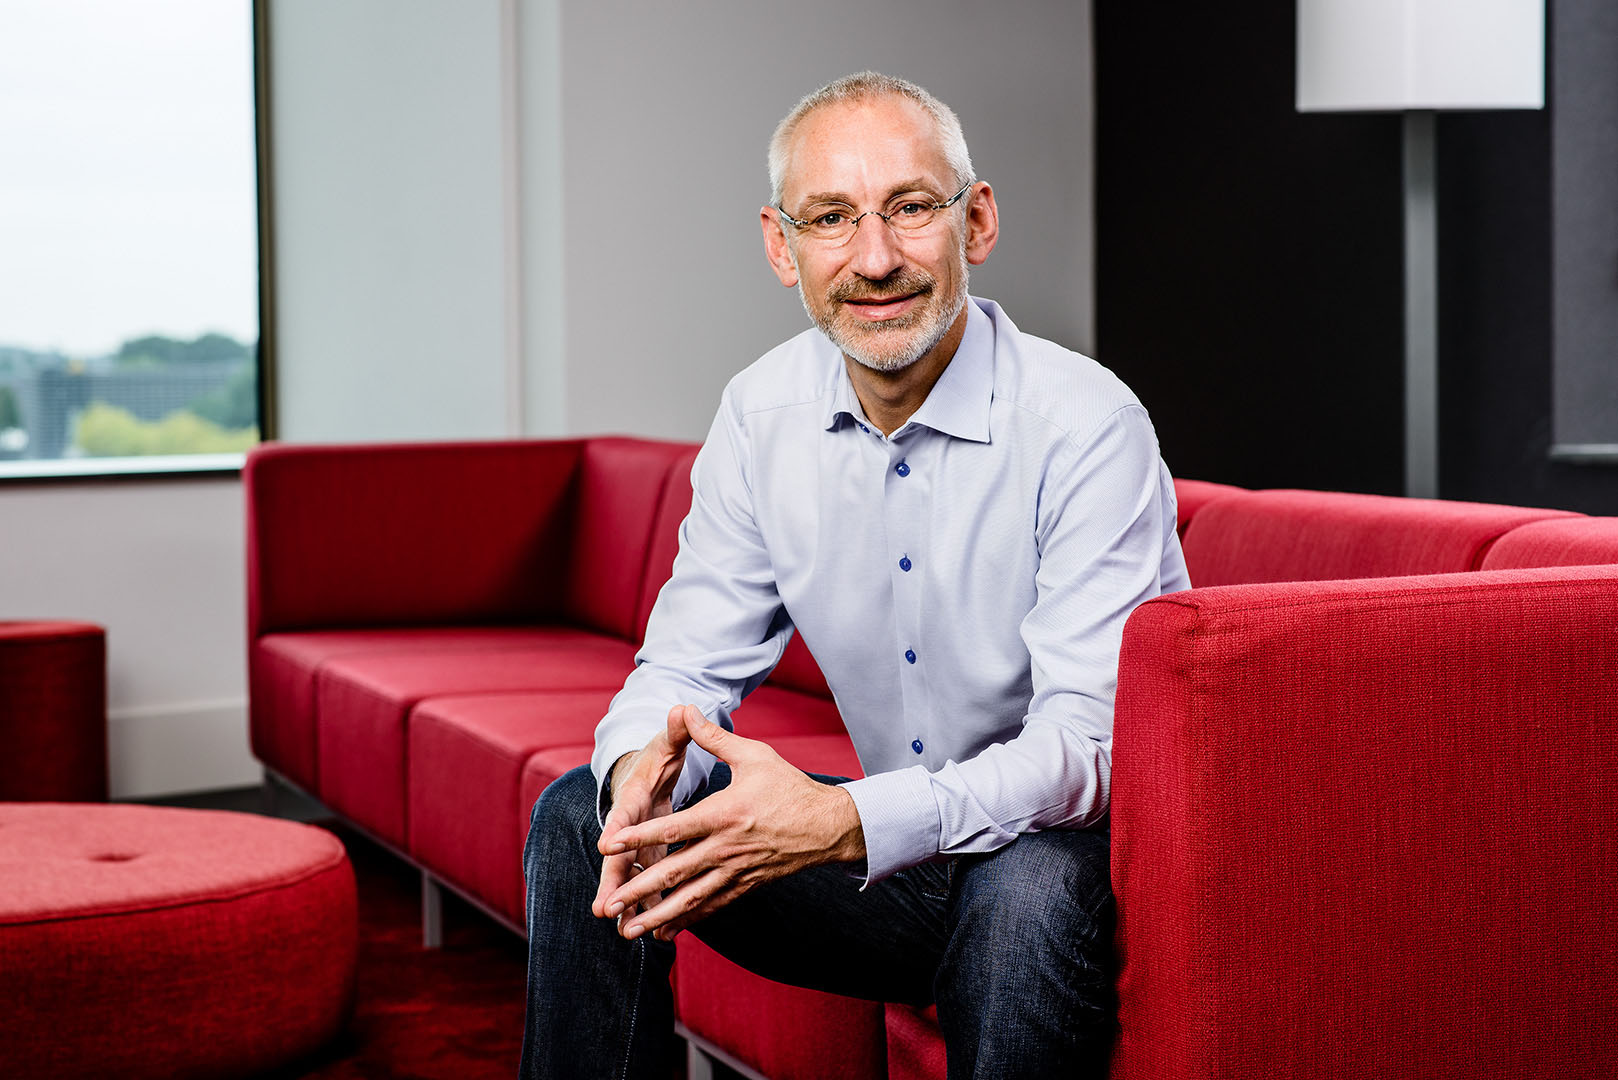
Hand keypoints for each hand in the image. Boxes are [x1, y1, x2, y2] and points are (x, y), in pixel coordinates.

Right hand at [590, 706, 692, 923]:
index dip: (615, 828)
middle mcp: (630, 827)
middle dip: (612, 882)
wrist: (645, 774)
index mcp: (634, 797)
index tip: (606, 844)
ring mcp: (638, 846)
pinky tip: (656, 933)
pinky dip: (651, 905)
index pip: (622, 812)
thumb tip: (680, 708)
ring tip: (627, 931)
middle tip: (604, 908)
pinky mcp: (650, 858)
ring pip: (632, 877)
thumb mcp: (666, 744)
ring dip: (630, 903)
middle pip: (618, 857)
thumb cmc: (656, 758)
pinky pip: (649, 884)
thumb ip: (676, 731)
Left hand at [599, 705, 865, 941]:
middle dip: (639, 890)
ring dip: (657, 916)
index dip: (637, 837)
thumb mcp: (753, 755)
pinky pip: (710, 906)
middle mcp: (726, 848)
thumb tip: (686, 709)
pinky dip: (686, 921)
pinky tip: (665, 933)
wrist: (828, 826)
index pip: (672, 829)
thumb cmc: (789, 787)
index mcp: (723, 814)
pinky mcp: (744, 885)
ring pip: (690, 899)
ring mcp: (735, 871)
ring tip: (628, 932)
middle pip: (675, 872)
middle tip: (609, 904)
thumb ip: (714, 737)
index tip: (608, 845)